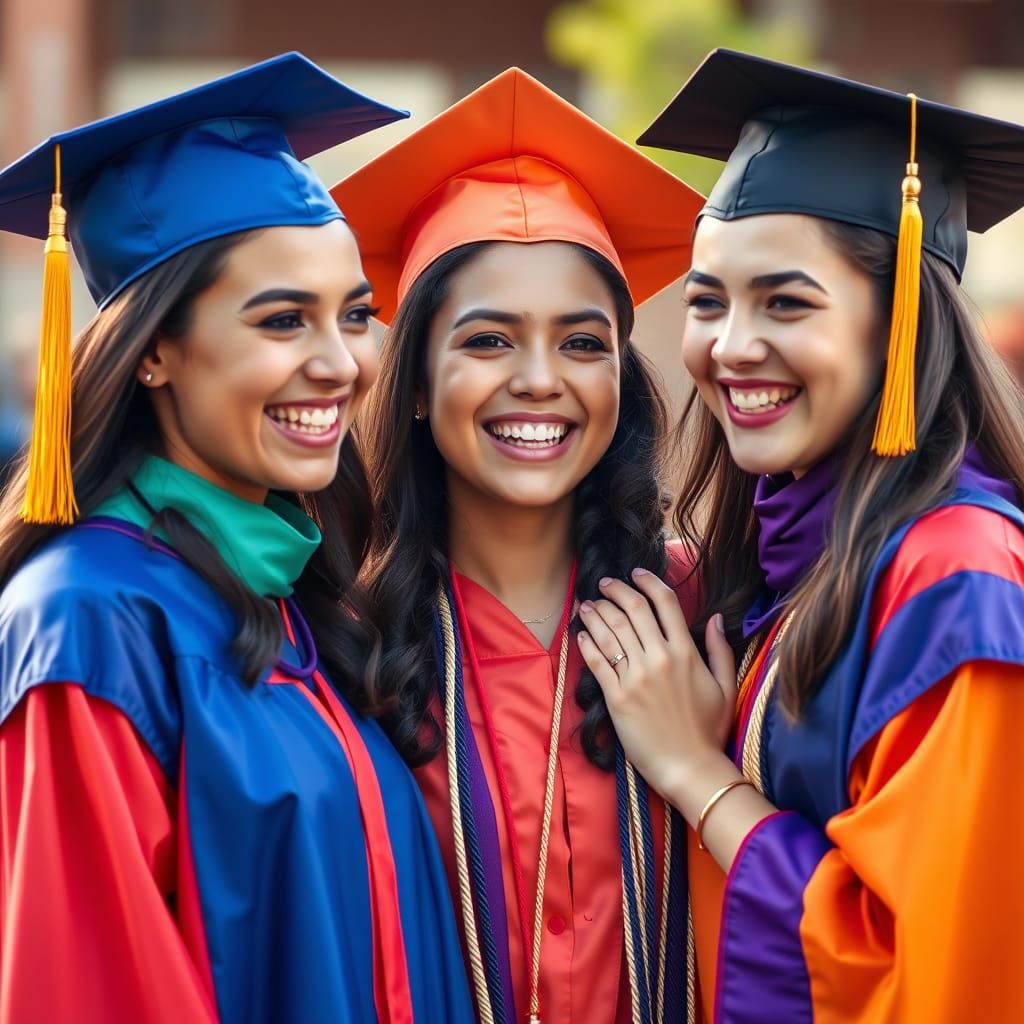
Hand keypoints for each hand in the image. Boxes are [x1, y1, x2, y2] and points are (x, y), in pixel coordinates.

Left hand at [577, 569, 737, 799]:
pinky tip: (581, 633)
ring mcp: (636, 677)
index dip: (648, 582)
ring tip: (588, 604)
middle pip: (632, 610)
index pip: (664, 603)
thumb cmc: (709, 730)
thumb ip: (720, 649)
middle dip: (615, 590)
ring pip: (611, 631)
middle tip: (605, 584)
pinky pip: (597, 662)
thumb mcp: (725, 686)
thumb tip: (714, 617)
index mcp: (686, 653)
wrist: (690, 768)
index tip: (636, 573)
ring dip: (596, 612)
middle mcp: (659, 659)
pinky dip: (586, 643)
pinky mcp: (617, 697)